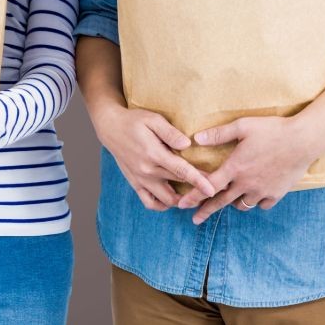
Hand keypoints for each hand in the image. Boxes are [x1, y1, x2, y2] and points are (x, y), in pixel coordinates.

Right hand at [93, 104, 217, 210]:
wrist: (110, 128)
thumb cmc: (134, 121)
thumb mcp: (152, 119)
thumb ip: (170, 133)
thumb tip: (188, 144)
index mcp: (154, 154)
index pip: (181, 171)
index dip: (199, 181)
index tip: (212, 189)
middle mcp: (147, 170)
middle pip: (178, 186)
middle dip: (197, 190)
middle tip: (214, 189)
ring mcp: (140, 179)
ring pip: (166, 200)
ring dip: (182, 201)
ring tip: (195, 195)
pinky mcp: (135, 183)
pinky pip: (150, 202)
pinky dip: (163, 205)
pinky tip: (173, 199)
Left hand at [177, 116, 324, 223]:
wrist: (304, 140)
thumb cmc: (273, 130)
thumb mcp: (243, 126)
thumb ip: (218, 134)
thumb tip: (196, 138)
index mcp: (235, 168)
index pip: (208, 186)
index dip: (193, 196)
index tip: (181, 205)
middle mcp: (246, 183)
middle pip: (221, 202)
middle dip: (206, 211)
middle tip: (195, 219)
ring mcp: (262, 190)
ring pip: (242, 204)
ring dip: (233, 203)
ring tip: (229, 199)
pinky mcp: (277, 193)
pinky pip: (262, 204)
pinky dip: (256, 202)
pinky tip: (254, 196)